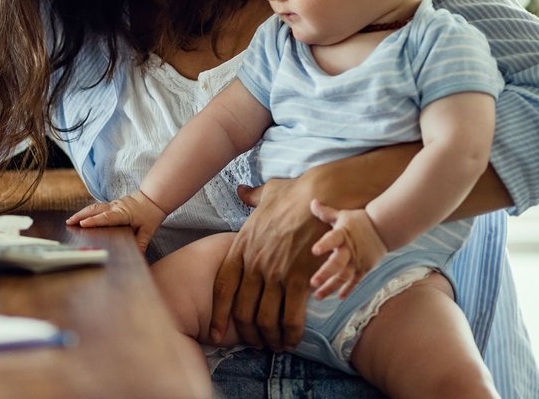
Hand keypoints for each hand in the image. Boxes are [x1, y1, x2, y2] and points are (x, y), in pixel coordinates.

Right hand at [66, 191, 166, 252]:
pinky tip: (81, 217)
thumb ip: (142, 242)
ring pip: (94, 207)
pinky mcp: (112, 204)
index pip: (106, 217)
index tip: (83, 224)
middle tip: (69, 222)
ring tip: (70, 221)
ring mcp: (113, 204)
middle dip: (80, 215)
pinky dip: (87, 212)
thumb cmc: (151, 213)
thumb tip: (138, 255)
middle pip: (95, 209)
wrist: (154, 198)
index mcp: (123, 213)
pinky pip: (97, 207)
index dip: (94, 221)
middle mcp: (115, 207)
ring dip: (81, 213)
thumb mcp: (148, 230)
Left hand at [209, 179, 323, 350]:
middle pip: (242, 310)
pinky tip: (293, 340)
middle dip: (247, 333)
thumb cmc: (296, 193)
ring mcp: (275, 272)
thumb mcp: (266, 193)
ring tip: (276, 346)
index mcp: (241, 246)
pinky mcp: (299, 278)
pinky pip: (291, 316)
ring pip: (265, 318)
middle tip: (256, 344)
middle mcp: (254, 263)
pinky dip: (291, 333)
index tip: (216, 333)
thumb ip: (251, 198)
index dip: (218, 314)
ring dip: (270, 338)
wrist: (322, 194)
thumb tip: (241, 191)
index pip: (222, 288)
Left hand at [308, 201, 387, 298]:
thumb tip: (312, 202)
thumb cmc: (359, 221)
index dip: (324, 244)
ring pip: (344, 277)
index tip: (314, 251)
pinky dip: (347, 289)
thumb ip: (326, 212)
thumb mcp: (342, 215)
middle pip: (337, 264)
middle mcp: (350, 250)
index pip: (332, 239)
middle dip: (325, 274)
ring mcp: (357, 261)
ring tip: (318, 295)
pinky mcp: (364, 268)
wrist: (385, 229)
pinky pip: (355, 281)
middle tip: (313, 283)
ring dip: (331, 286)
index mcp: (343, 234)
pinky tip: (338, 297)